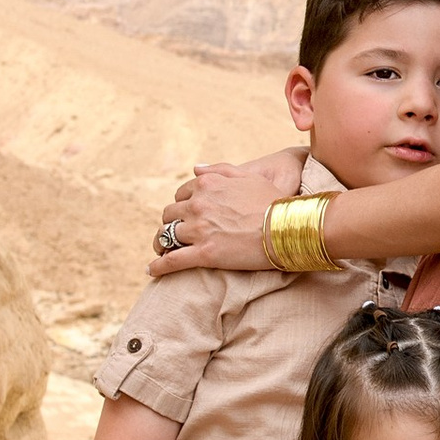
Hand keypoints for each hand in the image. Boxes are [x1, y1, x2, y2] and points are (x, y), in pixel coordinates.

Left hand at [149, 148, 305, 276]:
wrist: (287, 228)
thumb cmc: (273, 202)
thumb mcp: (248, 177)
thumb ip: (220, 170)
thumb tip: (195, 168)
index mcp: (207, 185)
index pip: (181, 195)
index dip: (182, 206)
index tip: (186, 216)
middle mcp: (198, 205)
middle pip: (170, 215)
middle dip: (171, 224)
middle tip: (176, 235)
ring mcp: (200, 230)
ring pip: (166, 236)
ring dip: (162, 244)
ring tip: (162, 252)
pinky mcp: (204, 254)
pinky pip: (172, 261)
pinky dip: (159, 266)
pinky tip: (152, 271)